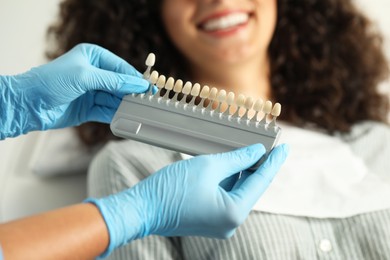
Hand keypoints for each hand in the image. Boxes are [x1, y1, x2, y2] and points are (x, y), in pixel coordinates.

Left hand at [0, 43, 148, 138]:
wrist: (29, 104)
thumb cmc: (52, 81)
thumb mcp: (85, 76)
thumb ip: (113, 81)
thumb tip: (138, 84)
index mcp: (93, 57)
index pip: (120, 67)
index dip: (135, 78)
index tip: (149, 87)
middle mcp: (94, 73)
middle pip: (120, 84)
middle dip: (132, 92)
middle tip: (148, 101)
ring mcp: (92, 91)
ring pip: (115, 98)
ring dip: (125, 105)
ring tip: (140, 111)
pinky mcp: (89, 108)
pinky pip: (107, 110)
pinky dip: (116, 114)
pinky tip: (126, 118)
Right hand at [87, 143, 288, 256]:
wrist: (142, 209)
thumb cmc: (171, 189)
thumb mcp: (208, 166)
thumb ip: (237, 159)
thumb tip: (255, 152)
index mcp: (233, 212)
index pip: (261, 182)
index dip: (274, 162)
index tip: (285, 148)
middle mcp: (230, 222)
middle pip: (250, 187)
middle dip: (257, 165)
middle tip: (266, 144)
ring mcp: (219, 222)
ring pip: (237, 191)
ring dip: (241, 171)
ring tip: (246, 150)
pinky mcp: (209, 218)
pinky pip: (225, 196)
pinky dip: (228, 180)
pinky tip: (229, 163)